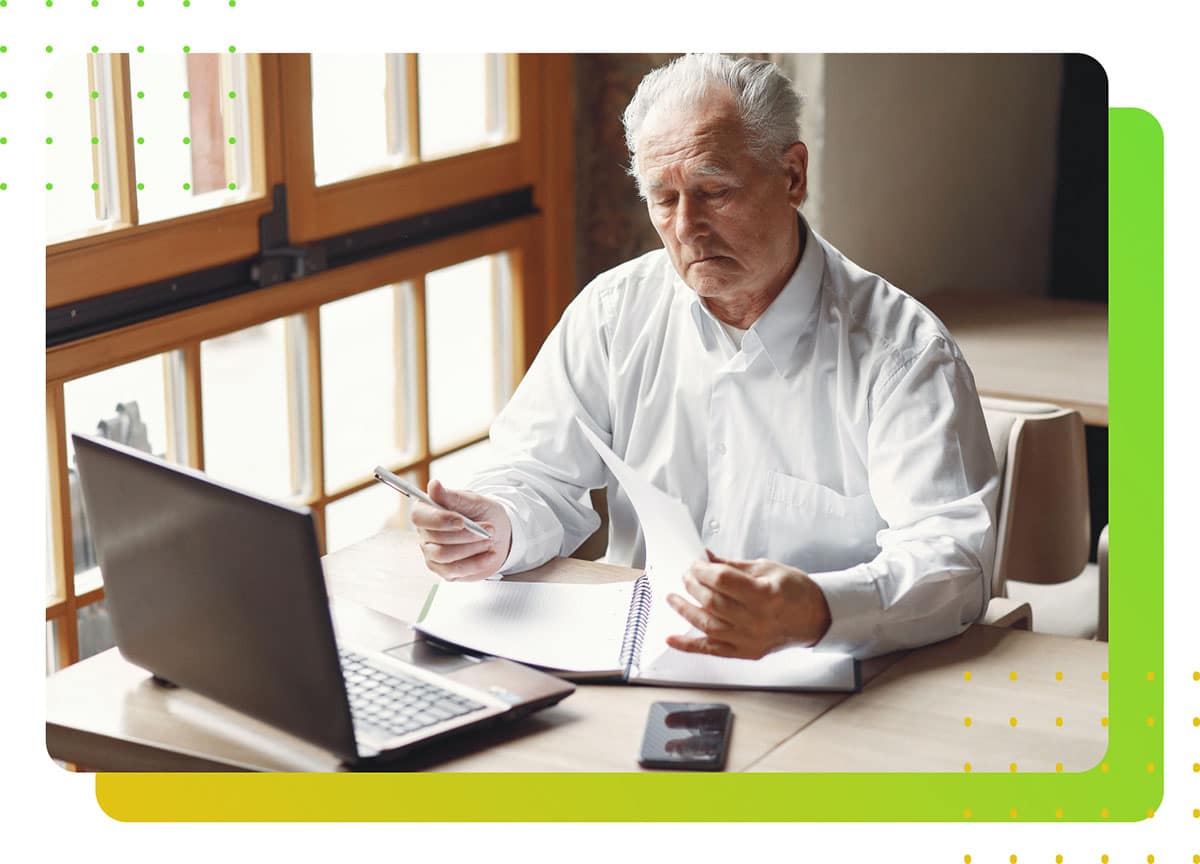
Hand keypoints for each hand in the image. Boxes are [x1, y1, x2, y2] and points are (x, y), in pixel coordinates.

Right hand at [411, 479, 511, 580]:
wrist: (499, 534)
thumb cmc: (484, 513)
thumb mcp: (474, 501)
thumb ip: (453, 496)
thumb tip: (433, 486)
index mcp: (427, 511)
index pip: (419, 516)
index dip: (439, 520)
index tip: (461, 521)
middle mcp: (425, 533)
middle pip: (436, 539)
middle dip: (466, 534)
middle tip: (488, 529)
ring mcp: (432, 554)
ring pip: (444, 555)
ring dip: (471, 547)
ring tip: (489, 540)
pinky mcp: (444, 570)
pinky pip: (455, 570)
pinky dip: (476, 563)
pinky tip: (489, 555)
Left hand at [665, 550, 831, 658]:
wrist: (816, 617)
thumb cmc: (794, 591)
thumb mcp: (766, 568)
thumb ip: (731, 566)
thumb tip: (704, 559)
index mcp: (766, 594)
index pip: (722, 581)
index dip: (702, 570)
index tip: (694, 564)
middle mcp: (758, 620)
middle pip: (712, 602)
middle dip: (693, 586)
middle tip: (685, 576)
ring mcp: (751, 640)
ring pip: (708, 626)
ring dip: (685, 610)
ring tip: (673, 598)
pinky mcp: (746, 652)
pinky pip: (711, 650)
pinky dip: (689, 645)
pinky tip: (672, 638)